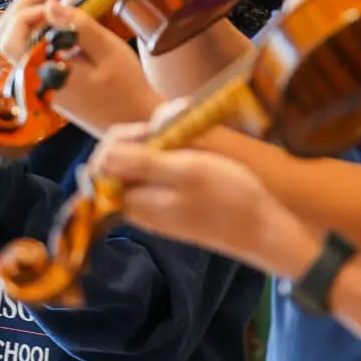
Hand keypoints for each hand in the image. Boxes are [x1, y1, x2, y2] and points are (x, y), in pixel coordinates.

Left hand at [0, 0, 159, 135]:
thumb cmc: (125, 88)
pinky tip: (68, 12)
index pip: (13, 37)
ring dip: (38, 13)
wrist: (134, 119)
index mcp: (43, 74)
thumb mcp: (107, 51)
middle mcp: (34, 79)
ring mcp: (37, 80)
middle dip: (30, 4)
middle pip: (9, 34)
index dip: (29, 9)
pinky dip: (46, 26)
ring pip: (20, 39)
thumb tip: (49, 5)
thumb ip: (77, 26)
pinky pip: (36, 47)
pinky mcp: (46, 78)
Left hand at [88, 114, 312, 272]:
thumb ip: (139, 164)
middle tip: (173, 131)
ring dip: (159, 145)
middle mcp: (138, 206)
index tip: (153, 130)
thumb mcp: (184, 170)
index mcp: (134, 200)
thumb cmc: (227, 196)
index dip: (122, 137)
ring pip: (141, 167)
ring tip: (187, 138)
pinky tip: (195, 153)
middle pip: (120, 163)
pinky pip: (159, 176)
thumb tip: (98, 159)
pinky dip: (172, 158)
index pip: (103, 162)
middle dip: (142, 138)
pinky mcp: (173, 207)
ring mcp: (156, 208)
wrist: (262, 230)